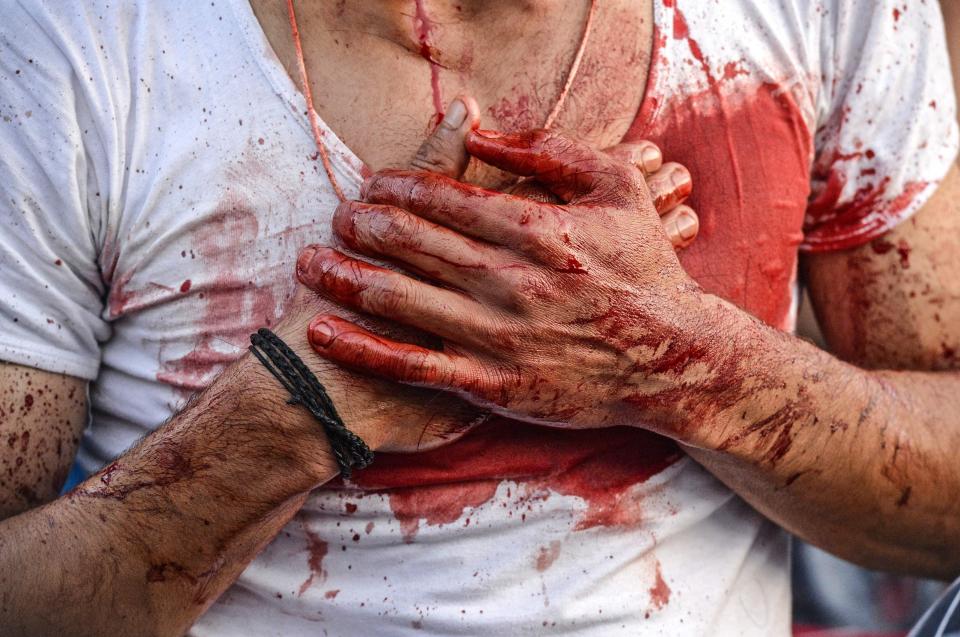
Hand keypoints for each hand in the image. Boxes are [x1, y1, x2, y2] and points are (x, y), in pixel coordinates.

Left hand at [297, 128, 707, 431]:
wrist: (673, 359)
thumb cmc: (645, 269)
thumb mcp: (618, 187)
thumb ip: (548, 151)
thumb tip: (478, 129)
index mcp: (535, 229)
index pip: (443, 197)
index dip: (397, 185)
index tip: (373, 181)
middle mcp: (508, 281)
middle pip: (410, 242)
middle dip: (362, 224)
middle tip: (335, 216)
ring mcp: (498, 337)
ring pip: (400, 300)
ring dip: (344, 278)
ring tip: (307, 264)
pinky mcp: (494, 385)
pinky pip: (414, 366)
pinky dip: (364, 349)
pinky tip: (324, 332)